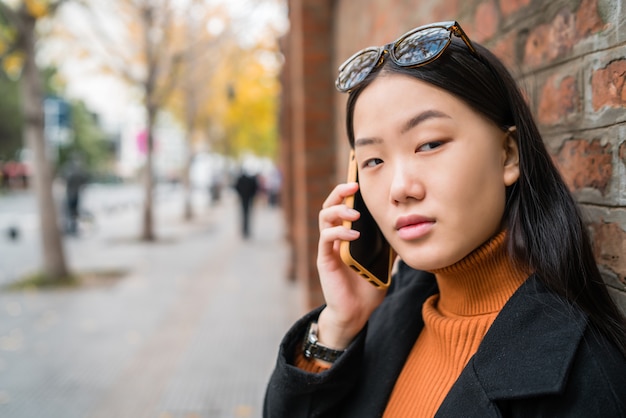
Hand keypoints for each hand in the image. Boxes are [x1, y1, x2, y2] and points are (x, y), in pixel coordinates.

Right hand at [315, 182, 386, 349]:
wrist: (356, 312)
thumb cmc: (368, 286)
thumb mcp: (385, 260)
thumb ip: (390, 243)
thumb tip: (409, 227)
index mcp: (348, 234)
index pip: (344, 205)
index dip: (348, 190)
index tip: (359, 178)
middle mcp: (335, 237)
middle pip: (329, 205)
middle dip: (339, 192)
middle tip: (353, 185)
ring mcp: (329, 248)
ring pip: (324, 218)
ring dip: (338, 210)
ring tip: (354, 212)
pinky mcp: (325, 260)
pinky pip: (326, 239)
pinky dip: (339, 233)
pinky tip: (353, 234)